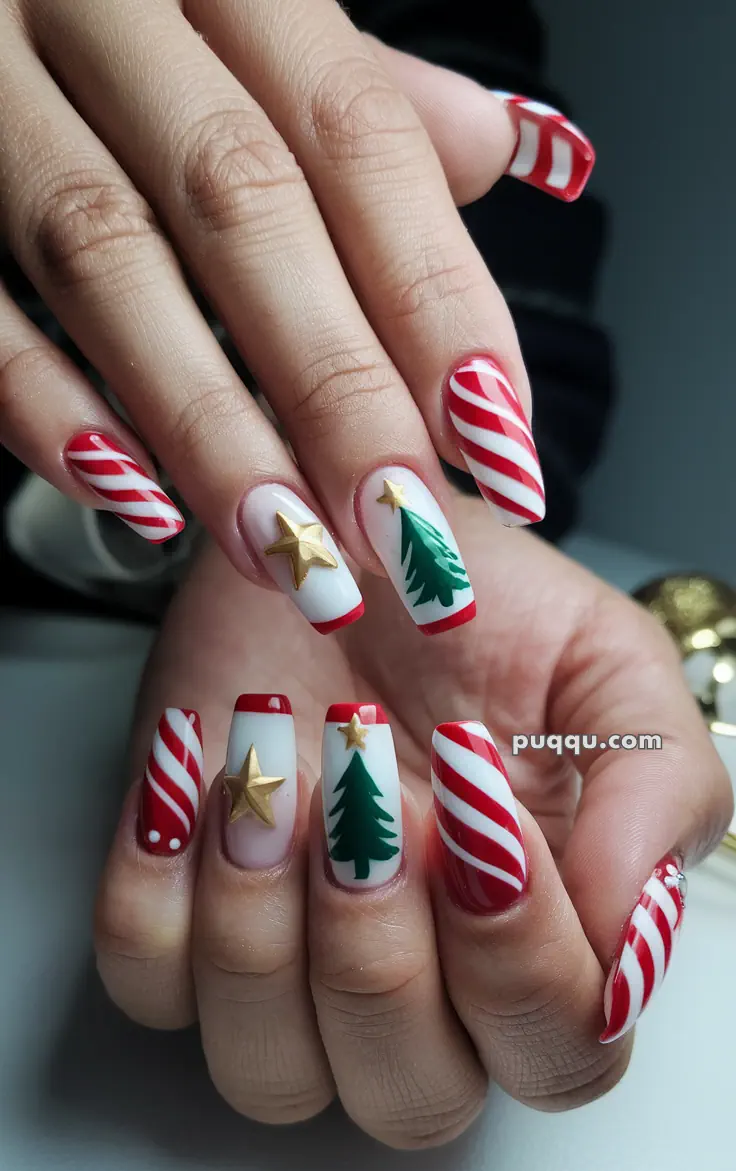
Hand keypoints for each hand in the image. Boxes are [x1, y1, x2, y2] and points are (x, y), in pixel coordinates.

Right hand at [0, 0, 592, 632]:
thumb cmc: (125, 15)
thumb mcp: (247, 17)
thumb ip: (357, 92)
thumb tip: (491, 150)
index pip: (356, 135)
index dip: (434, 294)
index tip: (494, 437)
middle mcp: (107, 10)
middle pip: (244, 205)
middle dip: (334, 385)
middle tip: (398, 524)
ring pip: (106, 256)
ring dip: (207, 424)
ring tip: (286, 545)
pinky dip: (44, 404)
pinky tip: (133, 495)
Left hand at [94, 498, 731, 1145]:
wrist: (335, 530)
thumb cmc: (473, 606)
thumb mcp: (607, 664)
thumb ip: (657, 794)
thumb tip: (631, 946)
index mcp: (541, 939)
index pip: (558, 1053)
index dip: (520, 960)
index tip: (481, 806)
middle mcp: (419, 981)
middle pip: (409, 1099)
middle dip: (381, 953)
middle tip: (373, 791)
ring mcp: (288, 965)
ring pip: (268, 1073)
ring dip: (263, 922)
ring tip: (274, 770)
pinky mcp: (176, 917)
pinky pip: (147, 982)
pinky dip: (159, 883)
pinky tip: (199, 771)